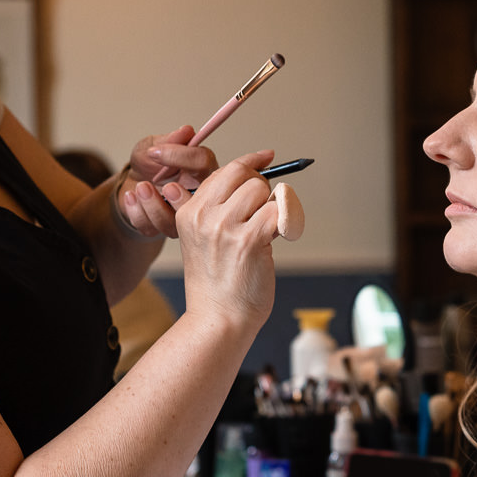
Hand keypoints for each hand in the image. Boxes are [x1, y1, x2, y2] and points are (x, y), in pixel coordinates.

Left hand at [116, 125, 219, 237]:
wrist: (131, 184)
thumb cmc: (148, 164)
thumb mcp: (153, 146)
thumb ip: (168, 141)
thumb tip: (186, 131)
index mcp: (201, 170)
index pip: (204, 162)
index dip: (182, 156)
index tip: (155, 151)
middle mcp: (198, 196)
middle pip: (200, 201)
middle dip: (175, 193)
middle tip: (150, 183)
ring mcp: (182, 216)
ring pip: (175, 221)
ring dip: (152, 205)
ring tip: (139, 188)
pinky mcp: (163, 229)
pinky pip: (153, 228)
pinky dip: (138, 213)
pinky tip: (131, 197)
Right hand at [165, 149, 279, 333]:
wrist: (218, 320)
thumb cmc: (216, 285)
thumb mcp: (200, 241)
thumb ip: (212, 210)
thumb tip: (240, 176)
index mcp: (190, 212)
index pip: (224, 171)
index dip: (250, 161)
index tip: (267, 156)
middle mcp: (204, 215)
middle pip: (245, 175)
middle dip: (263, 189)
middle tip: (266, 212)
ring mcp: (225, 227)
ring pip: (263, 190)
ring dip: (273, 208)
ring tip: (267, 233)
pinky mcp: (249, 240)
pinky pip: (278, 211)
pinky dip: (286, 221)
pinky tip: (281, 237)